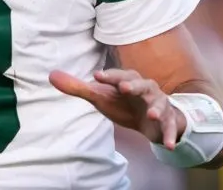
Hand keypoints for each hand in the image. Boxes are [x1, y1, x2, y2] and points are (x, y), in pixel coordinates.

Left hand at [49, 68, 185, 148]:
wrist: (150, 117)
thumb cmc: (122, 102)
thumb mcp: (100, 96)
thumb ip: (78, 87)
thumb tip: (51, 75)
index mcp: (128, 81)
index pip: (118, 76)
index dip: (109, 76)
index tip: (96, 76)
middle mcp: (146, 89)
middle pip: (142, 85)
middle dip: (134, 86)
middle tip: (125, 88)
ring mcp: (158, 104)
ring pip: (159, 104)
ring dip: (156, 109)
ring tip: (151, 114)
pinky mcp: (167, 120)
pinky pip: (170, 127)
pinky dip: (171, 135)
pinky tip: (169, 146)